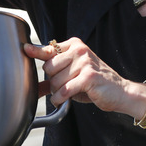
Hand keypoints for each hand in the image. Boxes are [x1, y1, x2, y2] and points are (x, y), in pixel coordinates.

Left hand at [24, 38, 139, 112]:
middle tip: (65, 85)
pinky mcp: (88, 76)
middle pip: (48, 67)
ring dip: (57, 92)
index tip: (25, 48)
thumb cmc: (94, 84)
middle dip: (52, 81)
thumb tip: (32, 87)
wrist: (120, 92)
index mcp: (75, 45)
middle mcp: (79, 50)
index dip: (36, 51)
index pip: (49, 49)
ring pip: (55, 81)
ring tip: (69, 92)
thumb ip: (54, 76)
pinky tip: (63, 100)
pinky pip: (64, 90)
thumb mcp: (73, 75)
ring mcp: (84, 62)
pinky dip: (60, 98)